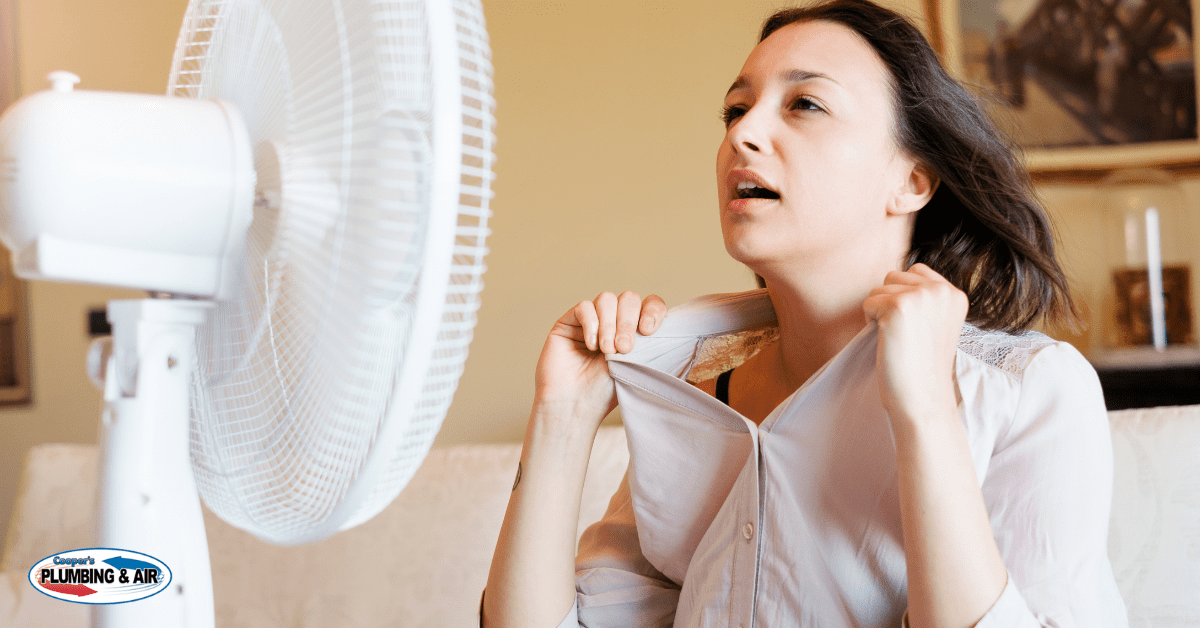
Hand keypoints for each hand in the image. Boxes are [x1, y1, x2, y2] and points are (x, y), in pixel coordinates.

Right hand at [533, 291, 666, 430]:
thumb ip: (650, 344)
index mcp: (634, 330)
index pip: (649, 304)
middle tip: (624, 349)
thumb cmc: (606, 392)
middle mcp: (613, 321)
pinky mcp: (569, 322)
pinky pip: (584, 307)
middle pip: (628, 298)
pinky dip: (591, 324)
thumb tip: (667, 325)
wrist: (575, 406)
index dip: (652, 311)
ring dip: (610, 324)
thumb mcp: (637, 366)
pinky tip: (591, 345)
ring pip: (607, 299)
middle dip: (628, 322)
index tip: (648, 331)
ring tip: (607, 351)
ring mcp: (591, 319)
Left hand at [861, 263, 966, 424]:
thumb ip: (924, 300)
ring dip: (879, 313)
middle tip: (904, 335)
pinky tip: (888, 342)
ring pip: (878, 289)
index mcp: (954, 295)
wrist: (922, 399)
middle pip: (893, 276)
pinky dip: (870, 323)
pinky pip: (867, 304)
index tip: (913, 327)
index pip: (915, 271)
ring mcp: (920, 296)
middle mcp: (941, 291)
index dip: (903, 296)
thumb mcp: (935, 324)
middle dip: (889, 302)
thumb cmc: (922, 367)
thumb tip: (892, 279)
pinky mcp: (898, 306)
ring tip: (898, 340)